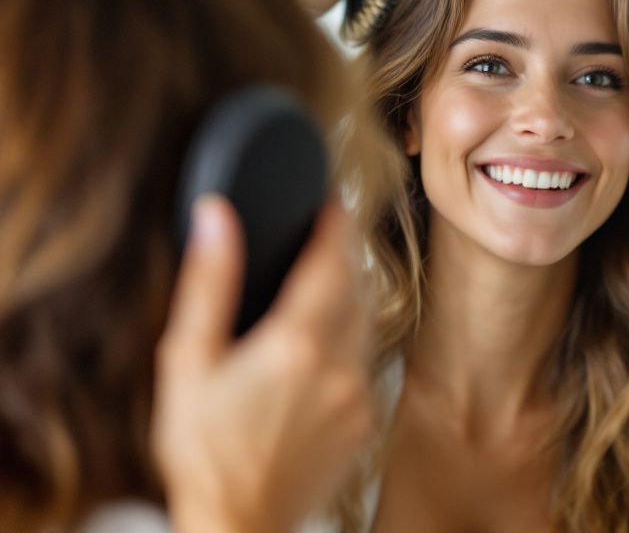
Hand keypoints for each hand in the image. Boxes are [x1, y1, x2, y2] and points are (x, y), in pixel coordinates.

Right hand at [153, 196, 372, 532]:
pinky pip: (366, 360)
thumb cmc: (204, 450)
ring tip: (324, 279)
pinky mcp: (365, 420)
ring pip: (367, 321)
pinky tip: (324, 343)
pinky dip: (351, 338)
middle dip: (344, 254)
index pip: (332, 258)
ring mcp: (358, 394)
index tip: (333, 200)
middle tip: (328, 233)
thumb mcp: (188, 360)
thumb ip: (209, 283)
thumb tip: (216, 219)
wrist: (238, 522)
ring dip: (351, 293)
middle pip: (357, 285)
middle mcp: (339, 364)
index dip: (337, 221)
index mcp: (296, 342)